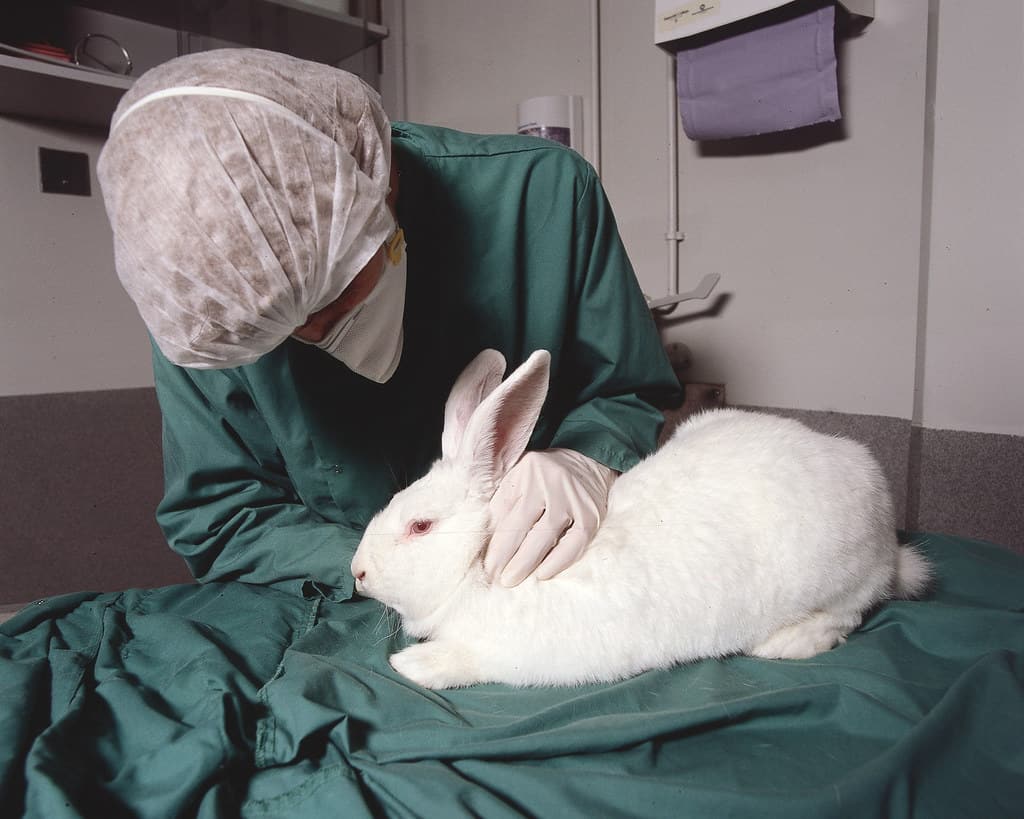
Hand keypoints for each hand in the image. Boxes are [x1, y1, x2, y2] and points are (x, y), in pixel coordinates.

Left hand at [485, 448, 615, 586]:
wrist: (587, 459)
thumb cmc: (544, 476)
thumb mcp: (519, 479)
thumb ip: (504, 505)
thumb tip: (488, 542)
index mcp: (527, 473)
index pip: (507, 514)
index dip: (497, 544)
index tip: (488, 567)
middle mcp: (550, 484)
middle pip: (524, 525)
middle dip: (508, 556)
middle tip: (498, 578)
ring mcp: (573, 499)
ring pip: (547, 534)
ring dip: (528, 561)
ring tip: (514, 579)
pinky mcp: (591, 513)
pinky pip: (576, 542)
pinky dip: (560, 560)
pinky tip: (544, 573)